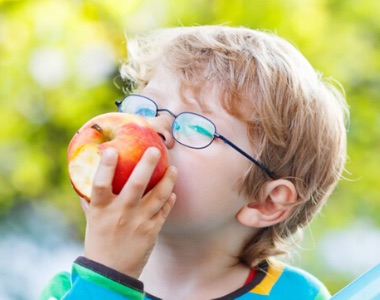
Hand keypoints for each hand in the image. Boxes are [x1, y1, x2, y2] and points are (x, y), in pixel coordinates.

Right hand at [80, 147, 176, 277]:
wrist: (111, 272)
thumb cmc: (99, 241)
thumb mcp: (92, 220)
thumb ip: (91, 200)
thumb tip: (85, 179)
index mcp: (102, 209)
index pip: (100, 184)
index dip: (106, 166)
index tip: (112, 150)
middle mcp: (121, 213)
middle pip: (136, 184)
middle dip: (147, 164)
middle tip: (155, 150)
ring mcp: (139, 222)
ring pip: (158, 195)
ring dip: (168, 180)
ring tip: (174, 169)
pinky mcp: (152, 231)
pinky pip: (164, 210)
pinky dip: (170, 199)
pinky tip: (172, 192)